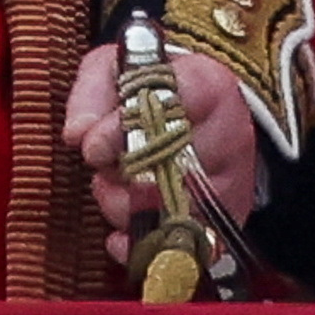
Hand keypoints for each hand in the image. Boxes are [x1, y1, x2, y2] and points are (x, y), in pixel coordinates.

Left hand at [60, 40, 258, 253]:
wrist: (192, 104)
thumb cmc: (148, 86)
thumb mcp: (113, 69)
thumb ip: (92, 94)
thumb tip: (78, 134)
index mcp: (207, 85)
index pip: (170, 110)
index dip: (124, 132)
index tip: (92, 148)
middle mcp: (231, 133)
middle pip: (176, 168)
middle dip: (125, 178)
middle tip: (103, 172)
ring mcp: (235, 177)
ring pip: (183, 209)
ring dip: (131, 210)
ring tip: (111, 191)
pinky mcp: (230, 215)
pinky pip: (193, 242)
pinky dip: (150, 245)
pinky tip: (120, 238)